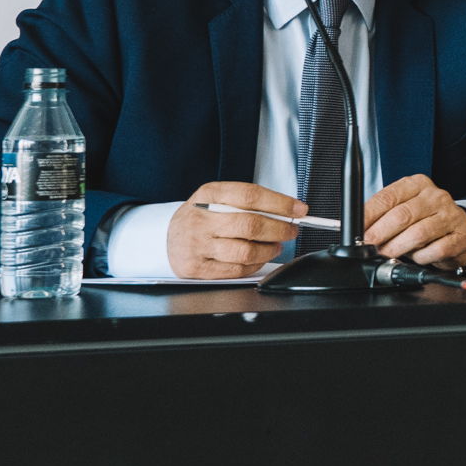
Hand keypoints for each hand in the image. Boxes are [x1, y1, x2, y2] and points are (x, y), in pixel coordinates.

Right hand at [167, 183, 306, 279]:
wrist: (167, 237)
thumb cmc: (201, 216)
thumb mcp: (218, 198)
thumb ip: (248, 202)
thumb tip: (287, 210)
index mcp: (209, 195)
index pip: (250, 195)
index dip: (280, 203)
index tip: (299, 209)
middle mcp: (201, 219)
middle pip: (251, 224)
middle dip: (280, 229)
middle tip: (291, 230)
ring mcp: (197, 245)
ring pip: (245, 251)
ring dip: (269, 249)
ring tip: (276, 245)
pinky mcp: (196, 267)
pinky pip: (236, 270)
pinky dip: (255, 265)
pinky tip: (260, 258)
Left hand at [364, 174, 465, 266]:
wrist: (462, 231)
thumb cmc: (427, 220)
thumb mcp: (404, 209)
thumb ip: (383, 216)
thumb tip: (360, 232)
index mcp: (417, 184)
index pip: (387, 197)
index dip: (368, 216)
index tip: (357, 231)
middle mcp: (435, 197)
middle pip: (401, 216)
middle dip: (379, 235)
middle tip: (369, 246)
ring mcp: (450, 216)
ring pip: (417, 234)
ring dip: (397, 248)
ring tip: (389, 254)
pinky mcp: (460, 237)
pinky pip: (434, 251)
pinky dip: (420, 258)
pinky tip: (417, 257)